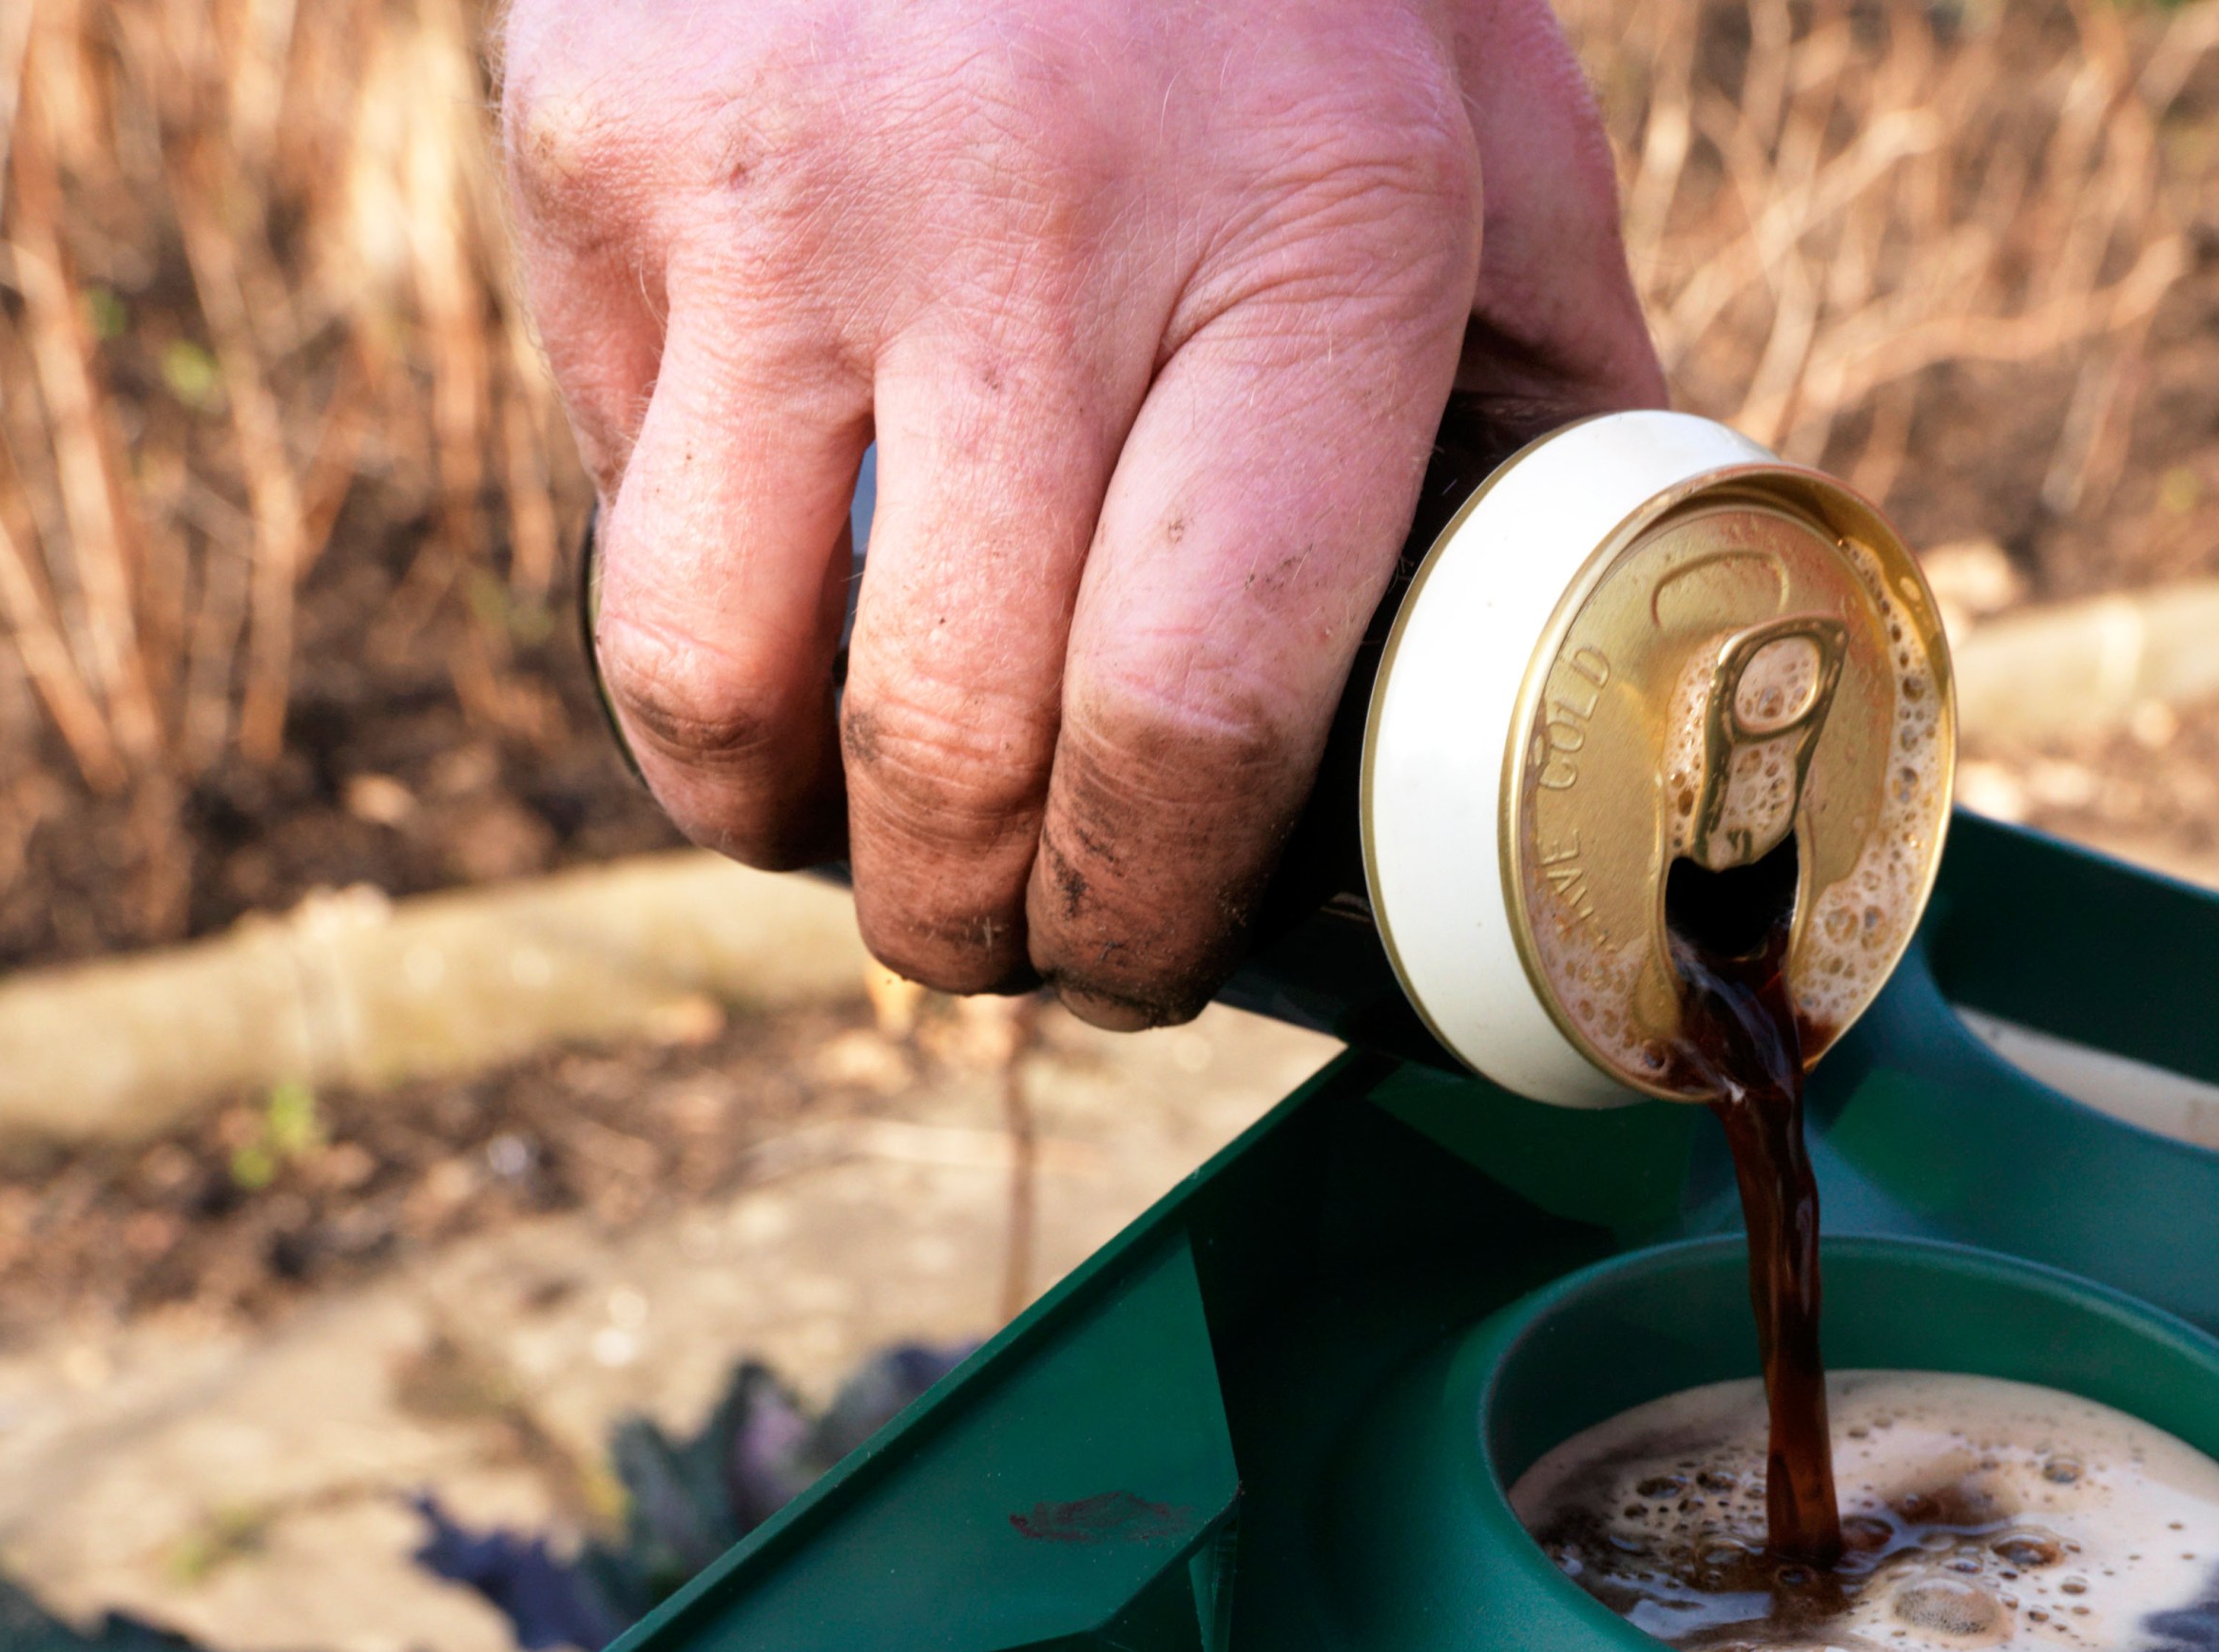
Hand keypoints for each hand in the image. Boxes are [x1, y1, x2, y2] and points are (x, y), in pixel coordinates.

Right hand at [503, 0, 1663, 1022]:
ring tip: (849, 837)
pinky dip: (686, 609)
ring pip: (707, 678)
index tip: (1146, 959)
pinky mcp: (603, 157)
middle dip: (968, 925)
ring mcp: (787, 193)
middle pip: (946, 750)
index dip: (1148, 912)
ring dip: (774, 826)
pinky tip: (772, 591)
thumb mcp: (1485, 126)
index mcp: (1313, 241)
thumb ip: (1553, 386)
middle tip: (1005, 942)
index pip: (1190, 719)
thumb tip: (1615, 653)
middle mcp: (1038, 224)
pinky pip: (619, 499)